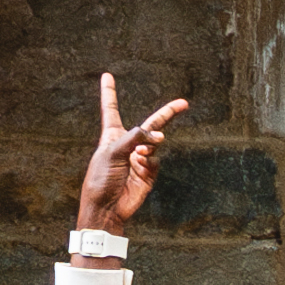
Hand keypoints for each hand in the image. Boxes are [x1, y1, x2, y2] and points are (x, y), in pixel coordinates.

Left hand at [75, 77, 194, 237]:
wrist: (106, 208)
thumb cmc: (101, 179)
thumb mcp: (112, 152)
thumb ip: (135, 137)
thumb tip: (159, 135)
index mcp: (112, 135)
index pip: (111, 109)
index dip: (109, 92)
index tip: (107, 76)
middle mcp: (128, 144)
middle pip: (150, 124)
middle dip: (167, 114)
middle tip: (183, 103)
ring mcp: (139, 158)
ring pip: (155, 142)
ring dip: (151, 144)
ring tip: (141, 153)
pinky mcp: (148, 173)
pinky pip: (155, 160)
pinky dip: (150, 160)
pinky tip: (141, 164)